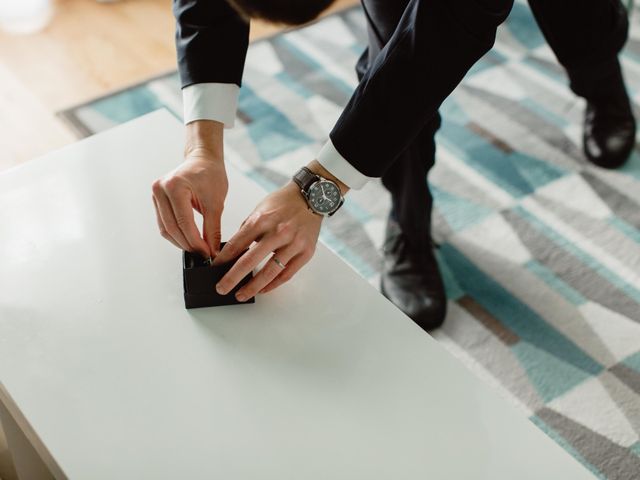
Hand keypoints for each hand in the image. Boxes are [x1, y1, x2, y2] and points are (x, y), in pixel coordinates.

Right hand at [152, 144, 227, 257]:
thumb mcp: (216, 203)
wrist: (203, 159)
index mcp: (175, 185)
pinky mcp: (156, 200)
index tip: (207, 253)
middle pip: (172, 228)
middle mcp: (160, 189)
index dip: (196, 242)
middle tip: (203, 254)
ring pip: (165, 229)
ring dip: (180, 242)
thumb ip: (212, 229)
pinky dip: (176, 234)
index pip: (184, 222)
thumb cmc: (210, 175)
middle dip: (188, 244)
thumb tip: (211, 251)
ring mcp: (156, 194)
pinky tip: (188, 240)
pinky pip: (164, 223)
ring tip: (197, 249)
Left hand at [212, 182, 322, 300]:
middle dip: (232, 278)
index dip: (223, 259)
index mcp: (262, 220)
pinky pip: (287, 274)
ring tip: (242, 294)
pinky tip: (263, 289)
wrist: (311, 197)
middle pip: (250, 261)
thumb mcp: (259, 210)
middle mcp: (278, 232)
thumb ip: (247, 230)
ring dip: (253, 287)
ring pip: (270, 272)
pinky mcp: (306, 252)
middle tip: (222, 288)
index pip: (236, 244)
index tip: (215, 269)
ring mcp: (293, 244)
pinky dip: (273, 284)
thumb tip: (233, 251)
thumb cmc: (284, 203)